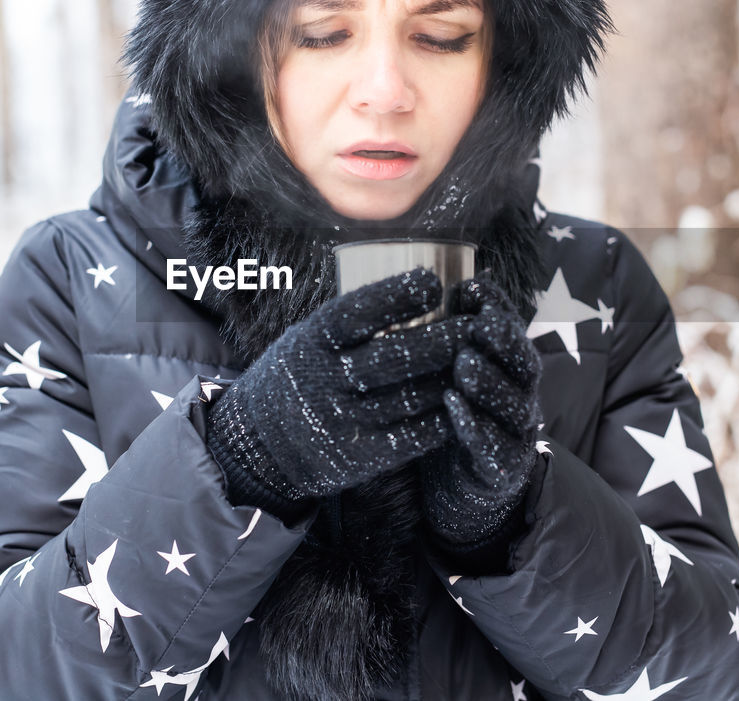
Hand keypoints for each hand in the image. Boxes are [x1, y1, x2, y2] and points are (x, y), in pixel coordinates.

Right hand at [206, 267, 472, 511]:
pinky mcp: (360, 457)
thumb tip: (411, 283)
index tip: (434, 282)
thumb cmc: (296, 377)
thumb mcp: (304, 339)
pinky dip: (444, 417)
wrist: (258, 446)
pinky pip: (413, 435)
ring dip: (453, 376)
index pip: (356, 313)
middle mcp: (325, 381)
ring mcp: (343, 421)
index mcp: (311, 343)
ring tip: (480, 358)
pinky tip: (464, 400)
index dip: (396, 296)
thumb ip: (348, 321)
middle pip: (397, 355)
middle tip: (477, 323)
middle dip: (446, 337)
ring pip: (413, 395)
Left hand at [420, 276, 542, 549]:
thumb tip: (434, 283)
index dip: (496, 307)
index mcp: (510, 368)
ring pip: (513, 405)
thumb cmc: (452, 415)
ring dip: (490, 383)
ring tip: (465, 365)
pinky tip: (453, 408)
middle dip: (503, 341)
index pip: (511, 330)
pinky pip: (494, 446)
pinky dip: (475, 426)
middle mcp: (521, 396)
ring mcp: (516, 434)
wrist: (461, 485)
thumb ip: (449, 336)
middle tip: (478, 323)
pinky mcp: (502, 468)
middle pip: (524, 364)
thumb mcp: (450, 371)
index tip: (470, 288)